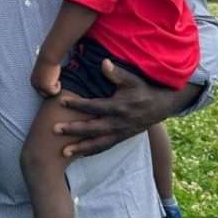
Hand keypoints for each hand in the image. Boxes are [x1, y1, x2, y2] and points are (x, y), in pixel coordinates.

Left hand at [30, 54, 60, 97]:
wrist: (48, 57)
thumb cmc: (48, 62)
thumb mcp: (43, 74)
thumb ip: (44, 81)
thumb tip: (50, 87)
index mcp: (33, 82)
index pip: (42, 91)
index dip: (49, 87)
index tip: (52, 80)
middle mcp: (35, 86)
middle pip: (46, 94)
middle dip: (52, 88)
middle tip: (55, 79)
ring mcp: (40, 87)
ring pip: (52, 94)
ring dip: (56, 86)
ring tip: (55, 77)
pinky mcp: (46, 88)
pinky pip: (56, 92)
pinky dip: (59, 86)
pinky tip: (57, 78)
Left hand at [54, 59, 198, 156]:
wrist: (162, 106)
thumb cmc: (144, 89)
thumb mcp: (133, 79)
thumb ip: (117, 73)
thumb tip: (104, 62)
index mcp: (120, 106)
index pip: (95, 106)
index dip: (78, 104)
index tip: (61, 101)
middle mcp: (119, 123)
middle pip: (93, 128)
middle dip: (74, 130)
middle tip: (55, 129)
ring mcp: (120, 133)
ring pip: (98, 143)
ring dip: (81, 148)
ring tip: (63, 152)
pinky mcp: (122, 138)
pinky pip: (105, 147)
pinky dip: (92, 152)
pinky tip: (78, 155)